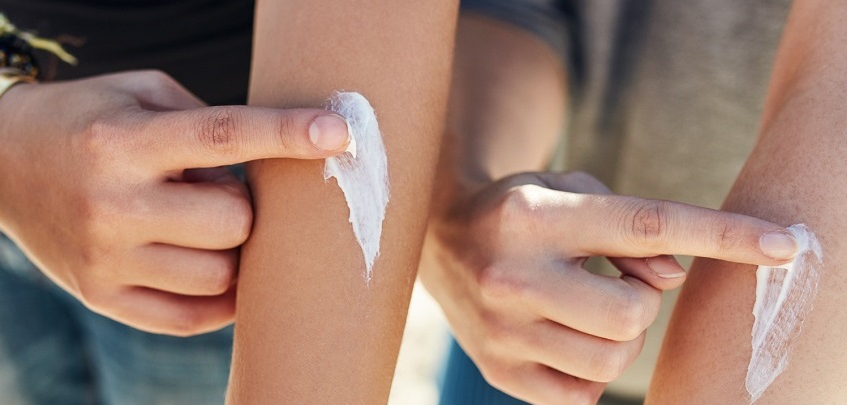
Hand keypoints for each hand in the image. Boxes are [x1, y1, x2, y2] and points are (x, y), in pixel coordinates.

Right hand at [0, 70, 349, 335]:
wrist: (0, 160)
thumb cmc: (86, 117)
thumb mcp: (140, 93)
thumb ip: (206, 122)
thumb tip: (276, 167)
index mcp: (121, 141)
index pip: (221, 136)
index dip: (286, 134)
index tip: (340, 133)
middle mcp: (111, 204)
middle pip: (232, 222)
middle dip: (246, 206)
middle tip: (221, 190)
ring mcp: (104, 259)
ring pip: (218, 276)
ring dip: (232, 250)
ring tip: (201, 221)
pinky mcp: (100, 296)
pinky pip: (189, 318)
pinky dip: (218, 296)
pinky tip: (209, 262)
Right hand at [420, 172, 797, 403]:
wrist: (437, 238)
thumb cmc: (523, 211)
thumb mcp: (575, 192)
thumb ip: (635, 230)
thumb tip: (673, 278)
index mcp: (537, 217)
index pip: (649, 226)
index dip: (724, 236)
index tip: (782, 245)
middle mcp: (513, 275)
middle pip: (633, 315)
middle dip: (640, 304)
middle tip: (611, 283)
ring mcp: (501, 330)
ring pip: (611, 361)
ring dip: (618, 340)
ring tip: (585, 310)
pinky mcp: (496, 370)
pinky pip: (580, 394)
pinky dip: (588, 370)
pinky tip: (564, 337)